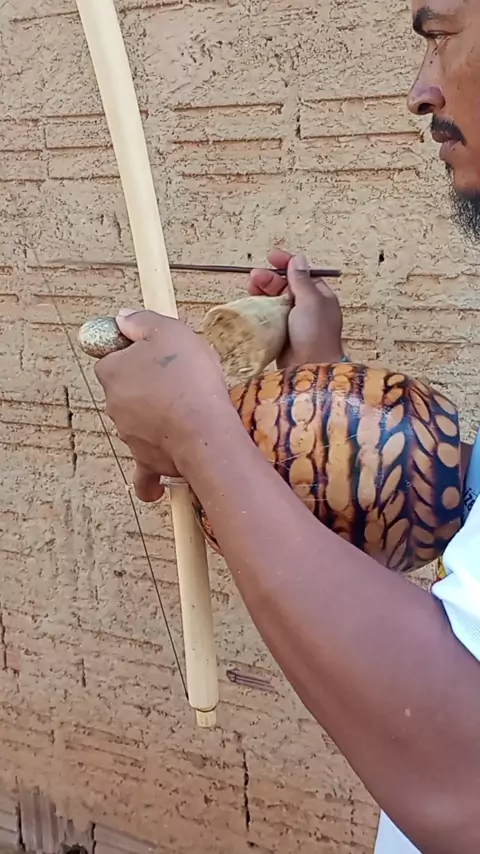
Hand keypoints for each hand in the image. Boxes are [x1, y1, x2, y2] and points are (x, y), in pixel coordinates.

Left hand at [94, 309, 230, 501]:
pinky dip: (148, 479)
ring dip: (154, 418)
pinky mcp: (146, 460)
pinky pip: (143, 471)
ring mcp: (128, 434)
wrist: (203, 430)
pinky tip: (154, 487)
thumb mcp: (168, 330)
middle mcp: (113, 404)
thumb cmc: (188, 379)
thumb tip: (122, 318)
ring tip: (187, 410)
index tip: (156, 350)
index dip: (135, 350)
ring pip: (137, 422)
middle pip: (125, 389)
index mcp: (113, 371)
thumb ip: (142, 321)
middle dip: (146, 384)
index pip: (112, 355)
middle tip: (179, 378)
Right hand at [248, 248, 344, 366]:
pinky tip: (252, 306)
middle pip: (284, 286)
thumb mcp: (310, 301)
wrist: (310, 368)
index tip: (271, 257)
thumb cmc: (315, 335)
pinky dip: (260, 310)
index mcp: (318, 296)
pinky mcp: (281, 334)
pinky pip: (268, 317)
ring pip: (274, 301)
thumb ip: (301, 280)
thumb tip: (298, 259)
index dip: (286, 263)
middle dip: (269, 279)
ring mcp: (293, 321)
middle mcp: (306, 307)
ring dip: (262, 293)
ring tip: (251, 289)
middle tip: (254, 277)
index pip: (301, 273)